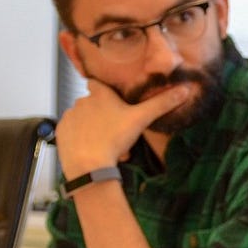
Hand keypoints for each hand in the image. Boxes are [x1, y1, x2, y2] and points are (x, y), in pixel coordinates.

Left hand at [55, 78, 190, 176]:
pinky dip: (82, 138)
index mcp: (99, 94)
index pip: (96, 83)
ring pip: (84, 119)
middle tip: (118, 133)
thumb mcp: (142, 119)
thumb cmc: (114, 138)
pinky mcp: (61, 132)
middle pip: (93, 104)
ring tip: (108, 146)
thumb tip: (186, 89)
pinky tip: (93, 150)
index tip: (113, 101)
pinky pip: (73, 131)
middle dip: (104, 116)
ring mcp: (68, 116)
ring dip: (94, 128)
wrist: (87, 164)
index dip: (104, 91)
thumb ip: (162, 104)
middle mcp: (80, 101)